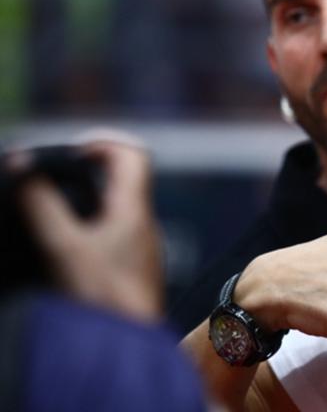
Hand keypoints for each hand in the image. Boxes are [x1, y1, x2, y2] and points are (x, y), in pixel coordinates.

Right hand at [18, 139, 162, 321]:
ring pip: (116, 209)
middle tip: (50, 180)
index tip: (70, 154)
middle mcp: (143, 226)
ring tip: (48, 211)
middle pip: (123, 180)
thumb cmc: (105, 296)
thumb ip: (42, 206)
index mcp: (135, 211)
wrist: (130, 345)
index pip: (134, 154)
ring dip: (85, 202)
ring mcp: (140, 248)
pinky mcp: (131, 270)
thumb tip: (23, 166)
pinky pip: (113, 235)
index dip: (103, 142)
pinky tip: (62, 246)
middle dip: (86, 172)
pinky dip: (88, 228)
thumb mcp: (64, 247)